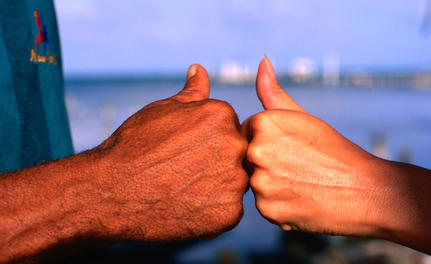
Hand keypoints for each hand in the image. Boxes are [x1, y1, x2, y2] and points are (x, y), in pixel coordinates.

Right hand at [92, 64, 247, 240]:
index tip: (184, 150)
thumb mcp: (162, 110)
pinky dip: (212, 211)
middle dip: (215, 161)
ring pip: (234, 182)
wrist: (110, 192)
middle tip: (183, 171)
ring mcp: (234, 181)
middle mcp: (235, 144)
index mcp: (221, 114)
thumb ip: (191, 92)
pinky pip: (229, 210)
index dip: (205, 140)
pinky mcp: (229, 214)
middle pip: (236, 153)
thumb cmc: (133, 147)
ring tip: (184, 189)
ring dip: (216, 186)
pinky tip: (188, 206)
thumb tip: (200, 70)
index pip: (229, 126)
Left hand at [241, 57, 386, 235]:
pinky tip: (302, 199)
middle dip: (267, 163)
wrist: (367, 191)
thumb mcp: (303, 116)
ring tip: (302, 183)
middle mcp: (255, 152)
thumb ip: (273, 91)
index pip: (246, 133)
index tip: (291, 148)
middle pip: (246, 158)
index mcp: (262, 123)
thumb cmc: (334, 150)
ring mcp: (260, 184)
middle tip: (299, 167)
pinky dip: (279, 205)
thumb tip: (261, 61)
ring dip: (272, 185)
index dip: (269, 141)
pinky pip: (264, 206)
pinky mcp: (268, 211)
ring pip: (254, 183)